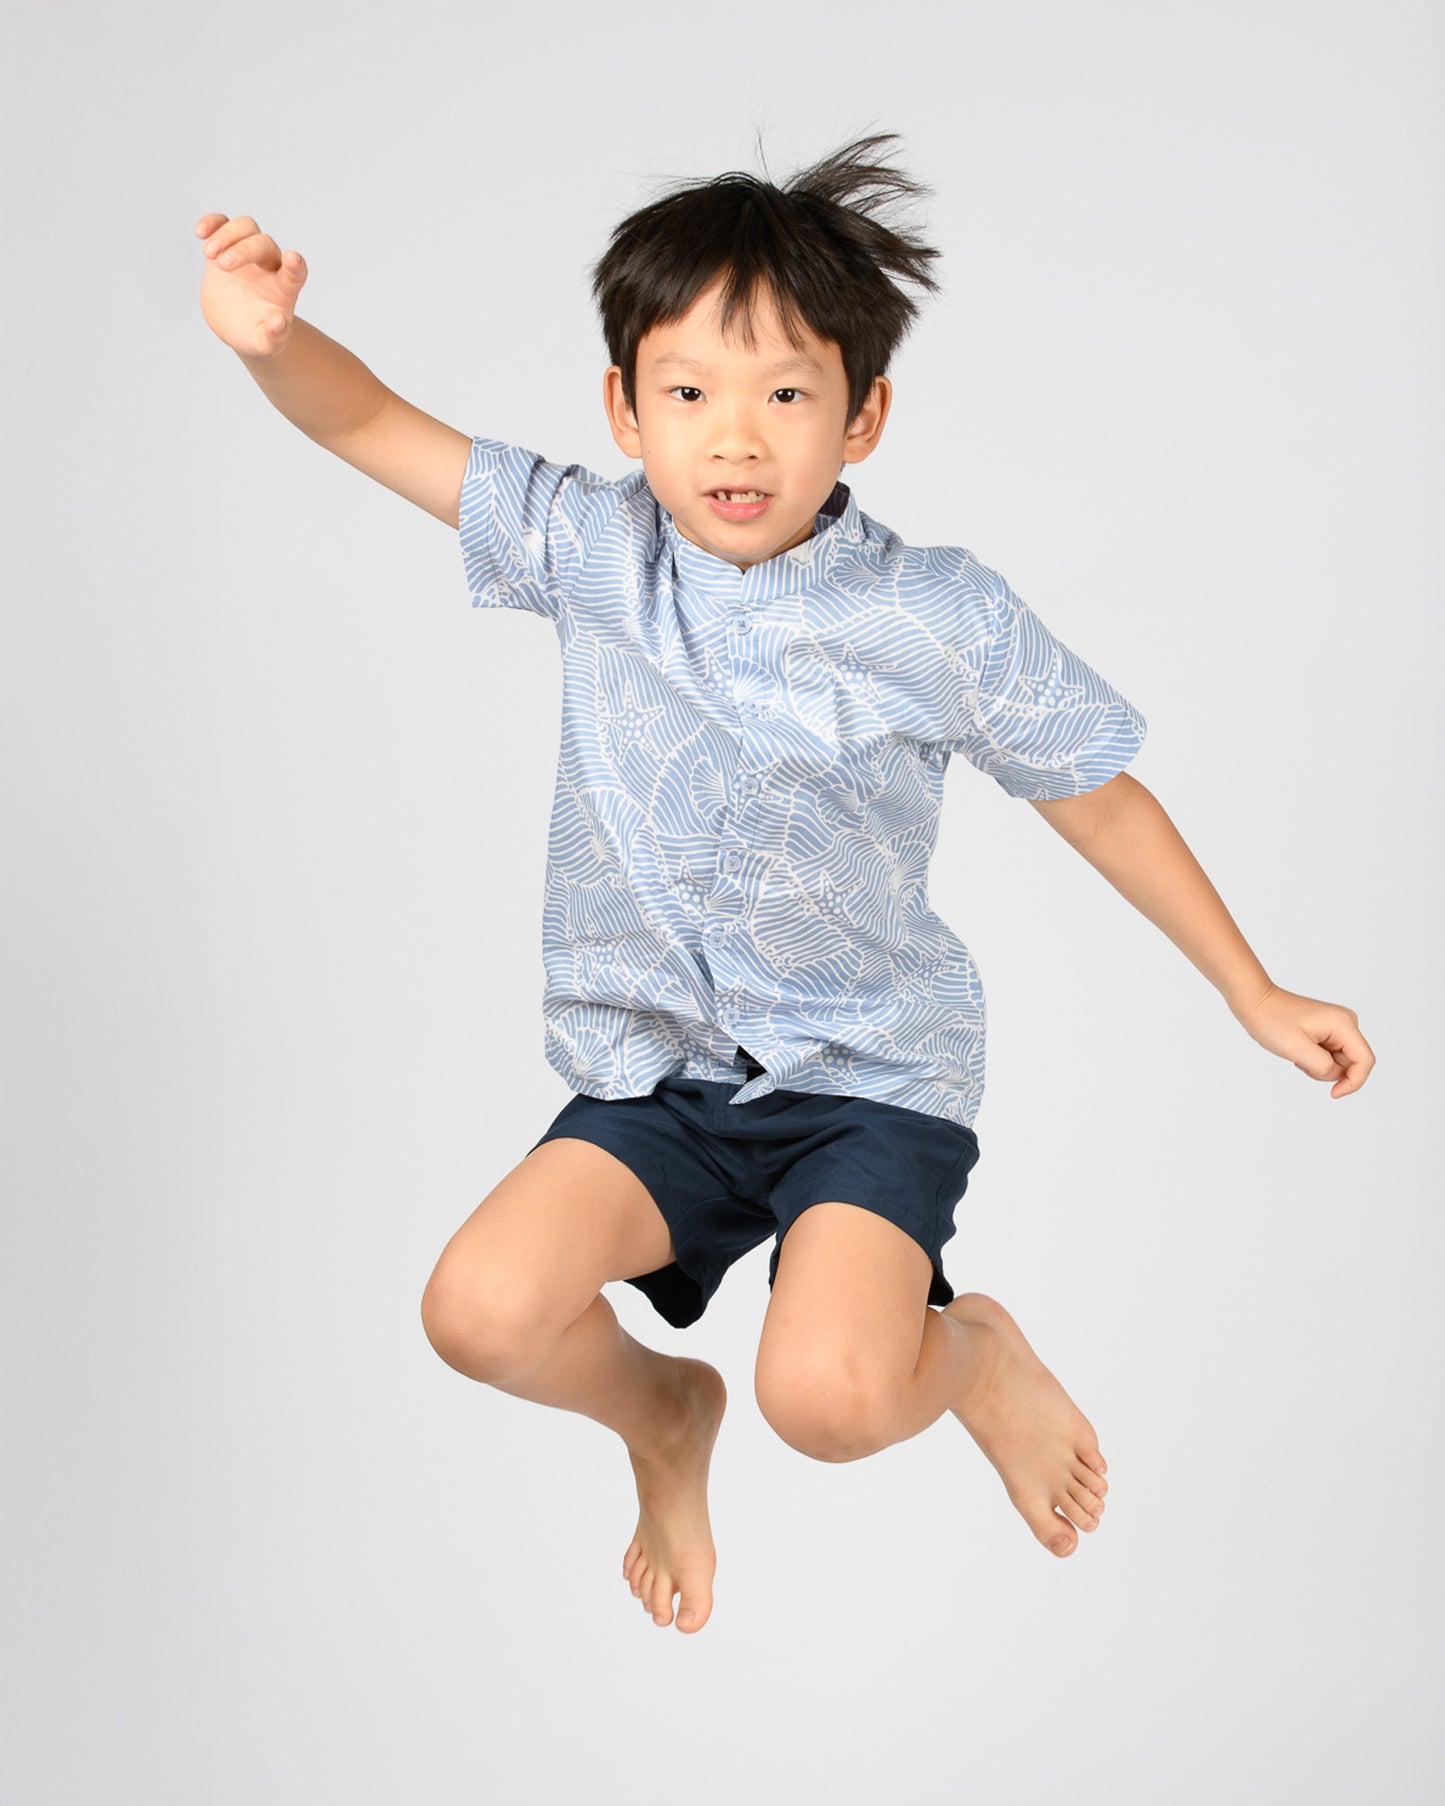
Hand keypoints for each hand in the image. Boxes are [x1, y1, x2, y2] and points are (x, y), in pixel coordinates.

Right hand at [194, 213, 307, 356]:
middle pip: (263, 244)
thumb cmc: (258, 336)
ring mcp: (248, 254)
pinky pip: (222, 224)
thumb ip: (274, 337)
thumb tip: (280, 322)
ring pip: (246, 227)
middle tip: (223, 264)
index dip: (296, 265)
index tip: (292, 258)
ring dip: (228, 235)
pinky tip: (200, 233)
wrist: (237, 328)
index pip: (296, 272)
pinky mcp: (226, 248)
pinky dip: (212, 223)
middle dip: (244, 250)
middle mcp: (269, 265)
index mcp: (284, 288)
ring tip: (209, 254)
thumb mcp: (266, 345)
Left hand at [1234, 984, 1375, 1097]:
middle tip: (1301, 1061)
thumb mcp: (1297, 1048)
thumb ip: (1322, 1066)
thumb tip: (1335, 1074)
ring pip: (1339, 1063)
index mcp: (1344, 1024)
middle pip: (1351, 1064)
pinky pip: (1329, 1057)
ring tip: (1298, 1054)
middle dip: (1328, 1072)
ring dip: (1319, 1067)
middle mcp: (1346, 1023)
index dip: (1354, 1082)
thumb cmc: (1273, 1021)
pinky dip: (1314, 1061)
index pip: (1365, 1061)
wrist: (1257, 1004)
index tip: (1333, 1094)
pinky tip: (1299, 1050)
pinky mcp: (1328, 1031)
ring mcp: (1338, 1027)